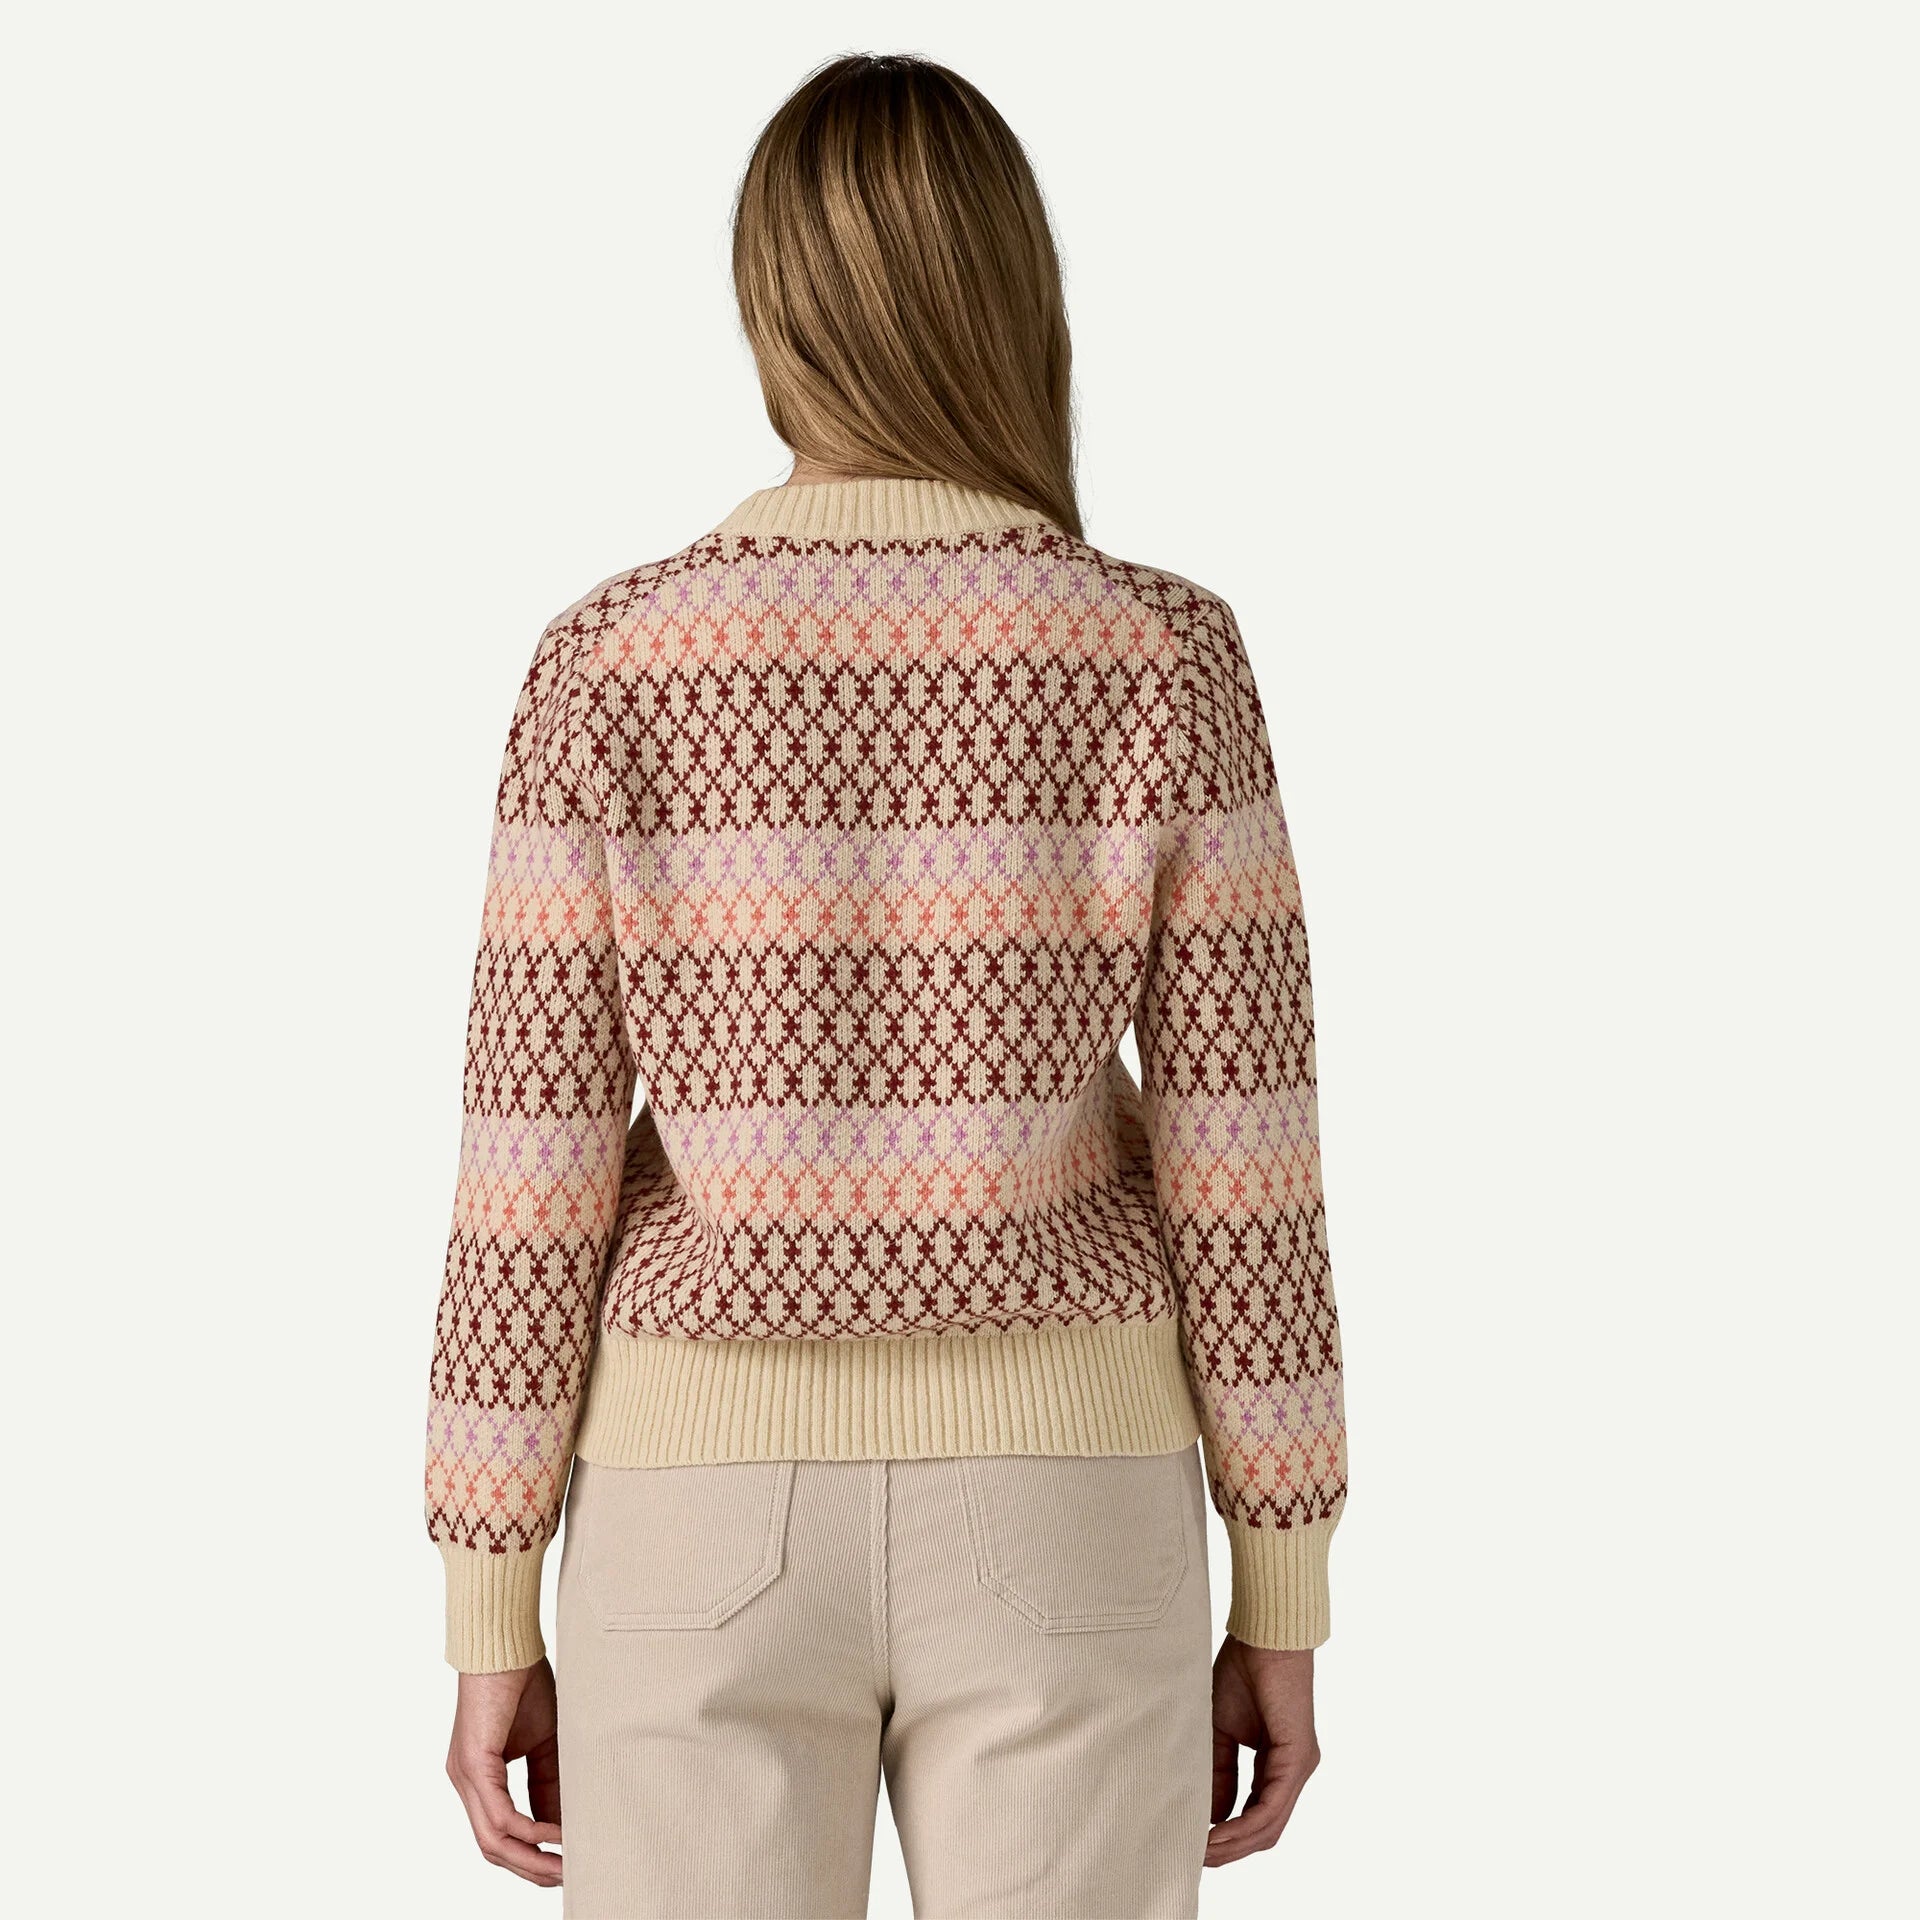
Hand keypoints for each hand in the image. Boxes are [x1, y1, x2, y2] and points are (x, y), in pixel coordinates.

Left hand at [446, 1658, 563, 1887]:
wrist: (506, 1644)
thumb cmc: (524, 1682)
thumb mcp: (546, 1741)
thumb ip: (549, 1780)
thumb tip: (566, 1819)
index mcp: (480, 1777)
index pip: (504, 1830)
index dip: (535, 1852)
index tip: (567, 1861)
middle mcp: (466, 1783)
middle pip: (494, 1847)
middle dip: (531, 1869)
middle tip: (566, 1877)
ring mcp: (465, 1777)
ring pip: (493, 1841)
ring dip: (530, 1860)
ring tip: (563, 1867)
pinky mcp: (473, 1765)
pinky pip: (499, 1816)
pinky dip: (528, 1831)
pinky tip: (556, 1834)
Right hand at [1206, 1636, 1319, 1866]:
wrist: (1263, 1636)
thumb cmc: (1243, 1672)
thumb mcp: (1220, 1730)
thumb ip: (1219, 1772)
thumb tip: (1212, 1815)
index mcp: (1277, 1765)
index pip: (1255, 1816)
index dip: (1226, 1835)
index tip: (1194, 1844)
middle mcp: (1292, 1772)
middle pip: (1264, 1831)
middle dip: (1229, 1849)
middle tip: (1195, 1857)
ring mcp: (1299, 1768)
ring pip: (1269, 1826)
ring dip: (1234, 1844)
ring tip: (1202, 1851)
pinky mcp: (1298, 1759)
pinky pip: (1272, 1807)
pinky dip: (1245, 1825)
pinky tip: (1219, 1832)